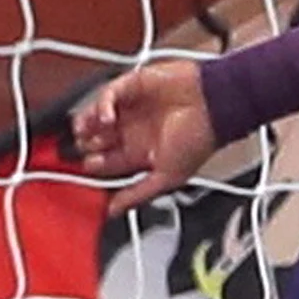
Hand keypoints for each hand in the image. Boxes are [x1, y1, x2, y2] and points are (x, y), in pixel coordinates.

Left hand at [73, 57, 227, 209]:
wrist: (217, 104)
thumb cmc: (202, 139)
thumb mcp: (169, 177)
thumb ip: (139, 194)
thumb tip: (114, 211)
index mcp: (142, 152)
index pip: (107, 162)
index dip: (93, 166)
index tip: (84, 170)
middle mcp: (135, 130)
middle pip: (96, 139)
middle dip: (85, 145)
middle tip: (81, 148)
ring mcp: (132, 108)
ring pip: (95, 116)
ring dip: (86, 124)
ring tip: (85, 131)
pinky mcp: (132, 87)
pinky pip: (107, 94)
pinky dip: (101, 105)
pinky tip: (106, 116)